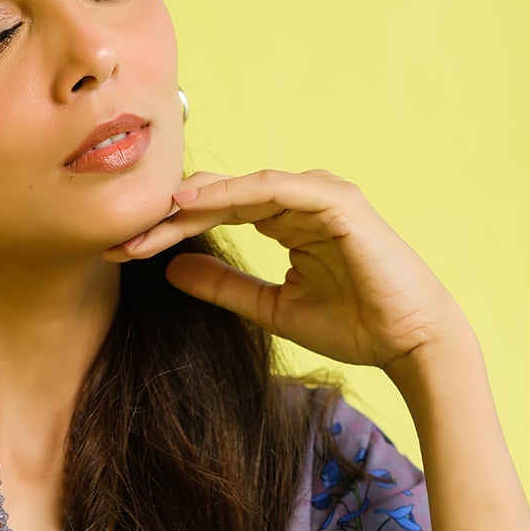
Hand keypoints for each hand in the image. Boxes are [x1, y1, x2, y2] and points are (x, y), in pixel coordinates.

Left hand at [103, 168, 468, 375]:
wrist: (409, 341)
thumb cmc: (353, 325)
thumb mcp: (270, 307)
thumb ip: (223, 286)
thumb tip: (170, 270)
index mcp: (286, 221)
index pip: (216, 216)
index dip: (168, 232)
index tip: (123, 250)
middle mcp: (299, 201)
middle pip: (219, 199)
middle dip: (168, 218)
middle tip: (120, 235)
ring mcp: (319, 196)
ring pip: (241, 190)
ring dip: (192, 204)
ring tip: (148, 218)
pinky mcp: (336, 201)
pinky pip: (274, 190)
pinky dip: (233, 192)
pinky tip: (194, 203)